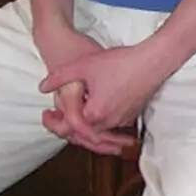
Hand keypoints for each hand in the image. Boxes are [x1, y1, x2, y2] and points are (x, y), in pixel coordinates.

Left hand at [32, 23, 133, 154]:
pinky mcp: (132, 114)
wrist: (154, 60)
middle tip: (57, 119)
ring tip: (74, 121)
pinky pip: (112, 126)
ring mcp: (123, 119)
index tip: (46, 114)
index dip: (54, 123)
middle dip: (69, 129)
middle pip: (84, 135)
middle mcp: (110, 121)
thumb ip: (60, 77)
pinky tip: (97, 115)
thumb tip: (42, 87)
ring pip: (99, 132)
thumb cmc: (121, 62)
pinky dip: (101, 125)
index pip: (69, 127)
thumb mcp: (84, 65)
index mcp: (95, 113)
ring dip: (85, 129)